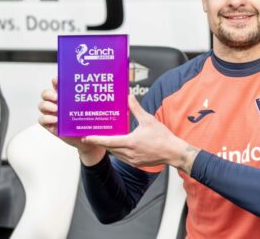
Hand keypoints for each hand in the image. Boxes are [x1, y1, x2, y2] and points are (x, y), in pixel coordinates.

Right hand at [38, 76, 104, 165]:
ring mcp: (54, 114)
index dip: (57, 80)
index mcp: (71, 95)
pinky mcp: (51, 126)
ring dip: (48, 106)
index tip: (59, 79)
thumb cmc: (99, 123)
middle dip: (50, 93)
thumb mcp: (105, 109)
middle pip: (47, 93)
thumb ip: (112, 100)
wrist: (94, 142)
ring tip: (58, 110)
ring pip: (43, 105)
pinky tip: (56, 120)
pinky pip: (42, 120)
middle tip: (59, 98)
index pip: (59, 83)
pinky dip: (47, 119)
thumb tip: (127, 92)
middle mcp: (60, 103)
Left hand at [84, 95, 199, 173]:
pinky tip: (120, 146)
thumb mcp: (148, 120)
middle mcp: (129, 153)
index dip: (96, 139)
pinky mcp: (137, 163)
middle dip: (101, 143)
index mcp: (130, 142)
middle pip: (110, 148)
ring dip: (110, 147)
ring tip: (104, 140)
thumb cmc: (162, 136)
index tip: (86, 137)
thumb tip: (129, 97)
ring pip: (116, 154)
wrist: (173, 152)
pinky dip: (119, 152)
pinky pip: (123, 158)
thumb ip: (136, 108)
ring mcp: (133, 160)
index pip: (108, 141)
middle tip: (92, 136)